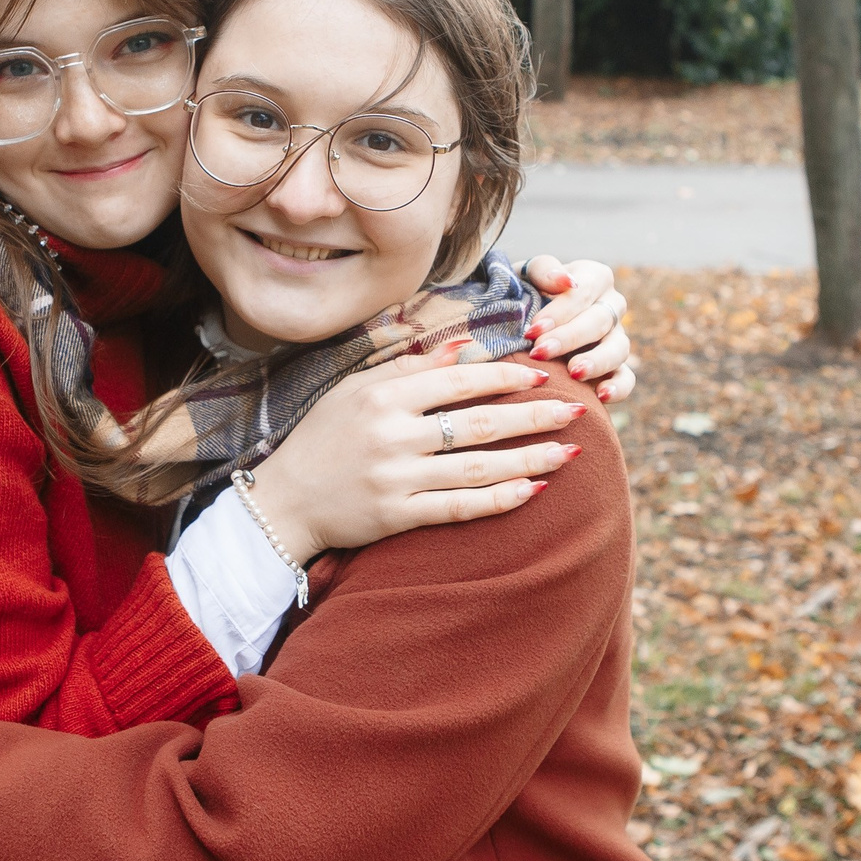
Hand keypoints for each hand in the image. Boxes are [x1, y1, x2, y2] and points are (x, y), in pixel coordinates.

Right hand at [241, 344, 586, 561]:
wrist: (283, 502)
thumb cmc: (323, 438)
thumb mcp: (355, 388)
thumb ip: (410, 366)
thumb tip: (465, 345)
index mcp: (383, 394)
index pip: (458, 381)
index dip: (504, 378)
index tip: (542, 378)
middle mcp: (391, 434)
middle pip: (478, 423)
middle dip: (533, 417)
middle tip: (576, 412)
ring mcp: (395, 477)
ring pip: (476, 466)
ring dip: (528, 459)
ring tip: (569, 453)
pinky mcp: (397, 515)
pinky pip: (458, 507)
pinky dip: (498, 500)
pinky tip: (533, 491)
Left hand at [521, 255, 636, 403]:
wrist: (522, 323)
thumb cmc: (525, 293)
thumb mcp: (526, 275)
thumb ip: (543, 270)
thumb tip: (565, 280)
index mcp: (594, 277)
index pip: (584, 291)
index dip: (560, 310)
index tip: (533, 329)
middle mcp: (611, 306)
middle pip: (600, 320)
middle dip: (569, 337)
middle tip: (540, 351)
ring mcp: (616, 337)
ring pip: (618, 348)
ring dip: (597, 361)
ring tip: (574, 372)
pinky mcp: (615, 367)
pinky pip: (627, 378)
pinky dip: (618, 387)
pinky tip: (601, 395)